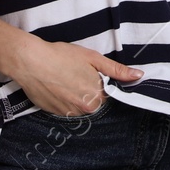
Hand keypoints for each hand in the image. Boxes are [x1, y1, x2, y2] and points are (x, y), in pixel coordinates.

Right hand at [13, 38, 143, 116]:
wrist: (31, 62)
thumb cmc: (62, 56)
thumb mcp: (93, 58)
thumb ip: (117, 70)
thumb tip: (138, 76)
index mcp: (96, 97)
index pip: (107, 96)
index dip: (101, 83)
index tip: (91, 75)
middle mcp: (83, 110)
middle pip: (94, 102)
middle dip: (89, 90)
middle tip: (76, 75)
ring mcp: (67, 113)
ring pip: (80, 107)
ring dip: (77, 96)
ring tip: (65, 79)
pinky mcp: (53, 113)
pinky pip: (66, 109)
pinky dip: (64, 100)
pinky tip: (57, 86)